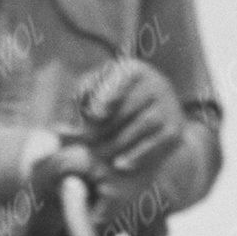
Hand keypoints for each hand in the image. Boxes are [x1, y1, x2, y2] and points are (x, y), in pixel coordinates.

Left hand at [71, 58, 190, 192]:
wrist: (153, 118)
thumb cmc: (112, 103)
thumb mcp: (94, 93)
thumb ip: (79, 103)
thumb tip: (62, 128)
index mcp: (133, 69)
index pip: (122, 78)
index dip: (108, 95)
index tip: (94, 114)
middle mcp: (155, 83)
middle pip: (126, 107)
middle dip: (102, 129)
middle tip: (83, 145)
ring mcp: (168, 106)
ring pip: (140, 126)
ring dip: (116, 144)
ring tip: (97, 156)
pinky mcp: (174, 130)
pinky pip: (155, 144)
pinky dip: (137, 156)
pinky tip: (119, 166)